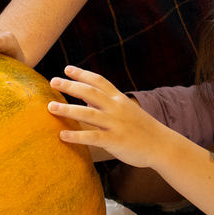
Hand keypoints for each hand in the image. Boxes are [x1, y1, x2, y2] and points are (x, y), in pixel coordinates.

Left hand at [48, 65, 170, 168]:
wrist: (162, 145)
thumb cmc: (142, 128)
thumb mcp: (127, 110)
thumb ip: (107, 103)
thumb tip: (85, 98)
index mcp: (119, 99)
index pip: (99, 81)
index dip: (82, 74)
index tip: (66, 69)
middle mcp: (116, 108)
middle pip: (90, 92)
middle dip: (70, 86)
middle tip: (53, 82)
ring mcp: (116, 124)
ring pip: (88, 114)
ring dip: (68, 109)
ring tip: (50, 108)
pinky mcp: (116, 141)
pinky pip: (93, 137)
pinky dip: (77, 136)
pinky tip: (62, 135)